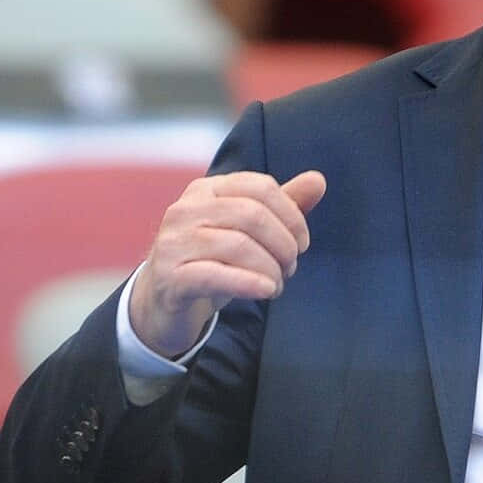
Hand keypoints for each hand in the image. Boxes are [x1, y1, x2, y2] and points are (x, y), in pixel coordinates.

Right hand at [128, 170, 326, 357]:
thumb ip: (282, 205)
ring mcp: (173, 242)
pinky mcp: (169, 277)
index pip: (261, 188)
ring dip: (270, 269)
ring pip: (237, 246)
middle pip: (252, 215)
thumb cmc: (212, 261)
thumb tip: (318, 180)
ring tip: (276, 285)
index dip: (292, 216)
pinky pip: (215, 276)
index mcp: (207, 190)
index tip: (302, 244)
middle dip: (283, 245)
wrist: (165, 302)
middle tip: (290, 268)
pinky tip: (266, 291)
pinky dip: (248, 283)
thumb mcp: (247, 231)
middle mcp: (185, 209)